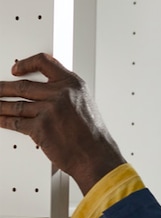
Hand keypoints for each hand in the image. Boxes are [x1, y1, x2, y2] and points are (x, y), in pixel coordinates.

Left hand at [0, 54, 125, 194]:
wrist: (95, 154)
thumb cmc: (91, 133)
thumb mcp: (83, 103)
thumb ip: (65, 93)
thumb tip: (44, 90)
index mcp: (73, 84)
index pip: (44, 63)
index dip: (25, 64)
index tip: (15, 69)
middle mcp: (60, 94)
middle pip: (22, 86)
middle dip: (3, 88)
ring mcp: (49, 110)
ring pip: (15, 105)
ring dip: (0, 105)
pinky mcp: (39, 127)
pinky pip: (15, 122)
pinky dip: (3, 121)